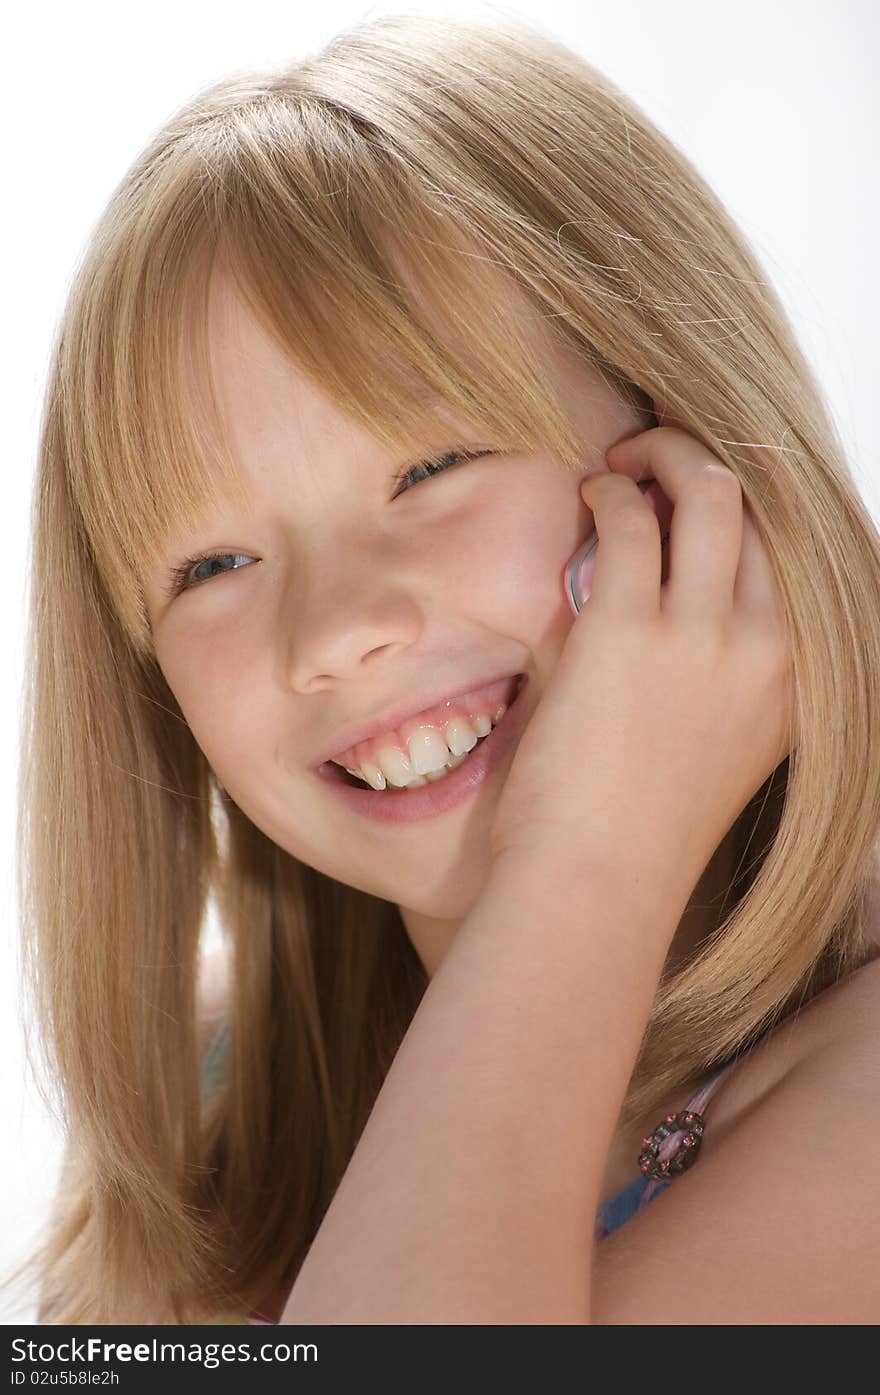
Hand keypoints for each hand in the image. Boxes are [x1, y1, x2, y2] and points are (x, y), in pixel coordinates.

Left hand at [488, 426, 797, 905]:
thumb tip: (681, 593)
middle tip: (656, 458)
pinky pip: (628, 519)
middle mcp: (772, 647)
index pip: (797, 556)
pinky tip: (589, 496)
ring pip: (708, 491)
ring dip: (663, 455)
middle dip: (706, 463)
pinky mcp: (627, 629)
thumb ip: (724, 671)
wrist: (595, 885)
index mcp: (800, 679)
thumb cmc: (639, 828)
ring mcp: (704, 636)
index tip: (709, 490)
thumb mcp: (722, 745)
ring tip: (622, 461)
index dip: (753, 506)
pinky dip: (608, 491)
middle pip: (763, 508)